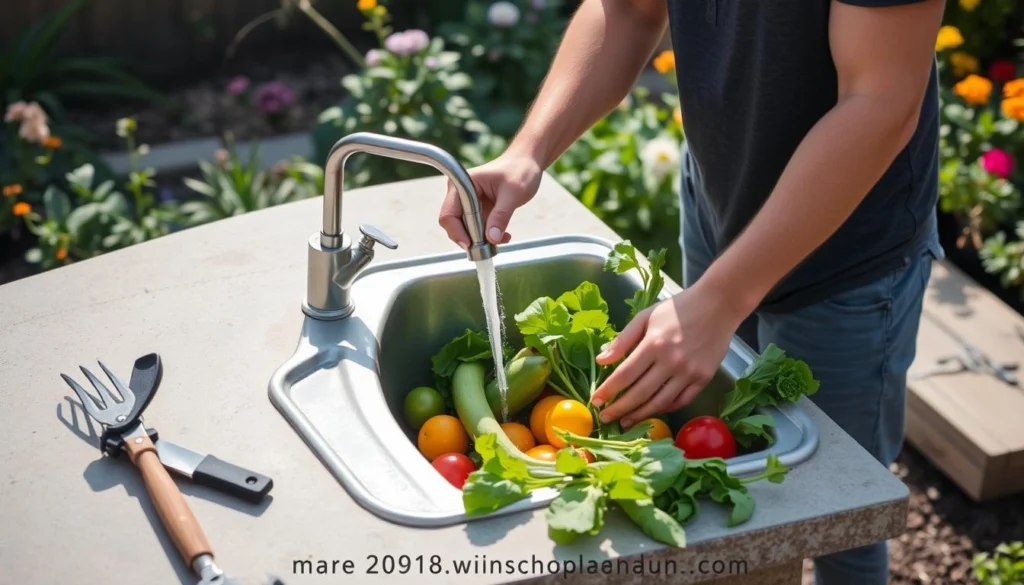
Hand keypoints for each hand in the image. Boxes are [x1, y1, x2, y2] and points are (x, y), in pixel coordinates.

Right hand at [438, 152, 542, 248]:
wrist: (527, 164)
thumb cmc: (520, 171)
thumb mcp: (513, 194)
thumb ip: (501, 216)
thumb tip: (492, 239)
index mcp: (463, 184)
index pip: (449, 214)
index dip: (456, 232)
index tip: (471, 245)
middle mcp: (460, 193)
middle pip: (454, 224)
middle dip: (470, 238)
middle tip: (489, 247)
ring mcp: (467, 203)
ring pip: (465, 230)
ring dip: (481, 240)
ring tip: (502, 238)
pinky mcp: (476, 211)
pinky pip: (476, 230)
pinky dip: (487, 237)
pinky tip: (503, 236)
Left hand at [590, 280, 748, 427]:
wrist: (718, 305)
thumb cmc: (677, 309)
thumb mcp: (645, 316)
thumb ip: (623, 340)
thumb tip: (601, 360)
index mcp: (654, 344)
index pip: (625, 374)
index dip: (608, 391)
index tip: (595, 401)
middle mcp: (671, 361)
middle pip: (640, 393)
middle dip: (619, 409)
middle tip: (605, 418)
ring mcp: (689, 372)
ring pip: (660, 402)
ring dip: (640, 415)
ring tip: (625, 422)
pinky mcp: (704, 378)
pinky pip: (681, 401)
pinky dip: (665, 409)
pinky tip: (652, 411)